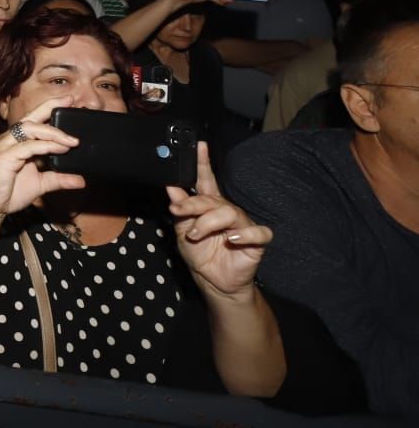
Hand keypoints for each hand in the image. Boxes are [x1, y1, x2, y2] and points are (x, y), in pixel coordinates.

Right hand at [0, 96, 84, 222]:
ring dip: (53, 132)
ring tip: (72, 140)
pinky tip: (60, 149)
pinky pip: (27, 146)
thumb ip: (58, 179)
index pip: (34, 120)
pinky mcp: (4, 157)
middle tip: (72, 104)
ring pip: (29, 129)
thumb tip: (80, 179)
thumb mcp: (39, 184)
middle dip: (51, 109)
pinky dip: (45, 146)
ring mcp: (5, 146)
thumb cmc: (7, 193)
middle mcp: (9, 140)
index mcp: (16, 142)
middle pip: (31, 118)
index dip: (49, 108)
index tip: (69, 100)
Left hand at [169, 143, 271, 299]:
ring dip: (208, 222)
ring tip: (195, 234)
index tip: (199, 146)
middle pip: (212, 198)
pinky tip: (232, 238)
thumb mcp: (182, 231)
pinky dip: (245, 233)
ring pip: (229, 213)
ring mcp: (243, 225)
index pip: (205, 180)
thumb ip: (179, 208)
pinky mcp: (256, 242)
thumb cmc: (200, 255)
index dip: (203, 163)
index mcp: (209, 206)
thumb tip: (170, 186)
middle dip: (192, 203)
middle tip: (178, 210)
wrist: (213, 282)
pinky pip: (258, 232)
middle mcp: (227, 212)